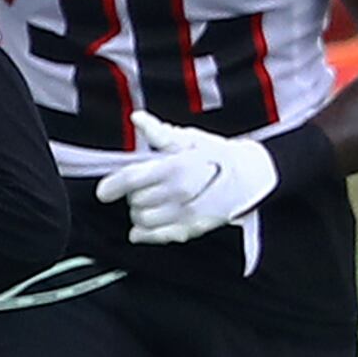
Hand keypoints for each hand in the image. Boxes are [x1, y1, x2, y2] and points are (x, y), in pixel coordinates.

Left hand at [98, 113, 280, 244]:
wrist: (253, 178)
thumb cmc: (220, 155)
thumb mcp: (191, 139)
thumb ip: (160, 132)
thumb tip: (137, 119)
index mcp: (174, 167)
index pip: (131, 180)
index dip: (112, 186)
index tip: (104, 192)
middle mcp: (177, 193)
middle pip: (134, 201)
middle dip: (133, 194)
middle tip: (144, 187)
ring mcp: (184, 214)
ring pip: (141, 220)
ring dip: (139, 212)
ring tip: (150, 202)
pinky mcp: (190, 230)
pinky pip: (155, 237)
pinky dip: (144, 233)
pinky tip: (142, 227)